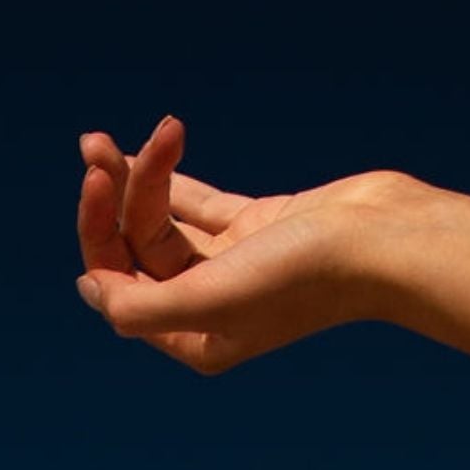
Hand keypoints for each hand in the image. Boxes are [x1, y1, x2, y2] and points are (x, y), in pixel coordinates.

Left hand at [74, 117, 417, 374]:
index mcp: (194, 338)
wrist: (378, 241)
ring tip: (130, 131)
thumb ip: (142, 307)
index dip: (99, 234)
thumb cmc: (301, 278)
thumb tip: (91, 289)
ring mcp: (229, 265)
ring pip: (163, 218)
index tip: (98, 184)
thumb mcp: (210, 301)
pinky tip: (161, 140)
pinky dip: (173, 174)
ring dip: (144, 174)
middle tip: (98, 145)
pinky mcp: (252, 228)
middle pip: (137, 247)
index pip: (121, 287)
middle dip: (117, 194)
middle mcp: (207, 307)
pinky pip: (195, 201)